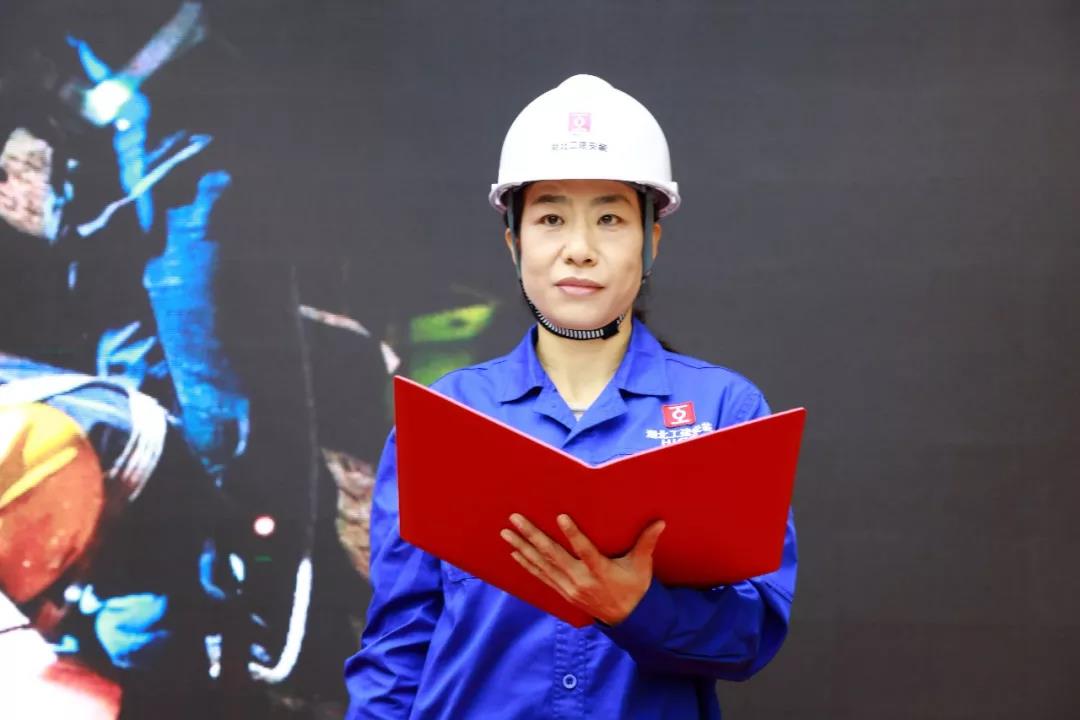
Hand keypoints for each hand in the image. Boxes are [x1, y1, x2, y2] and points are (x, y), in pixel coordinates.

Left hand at [500, 513, 665, 625]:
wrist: (627, 619)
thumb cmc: (635, 587)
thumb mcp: (642, 566)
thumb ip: (646, 543)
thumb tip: (660, 522)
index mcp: (601, 571)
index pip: (585, 551)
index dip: (573, 534)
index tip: (560, 517)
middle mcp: (581, 580)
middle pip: (553, 556)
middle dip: (532, 536)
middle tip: (516, 519)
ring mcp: (569, 588)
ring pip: (542, 565)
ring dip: (523, 547)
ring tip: (506, 533)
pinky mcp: (563, 592)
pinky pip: (541, 576)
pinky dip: (527, 564)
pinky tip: (515, 552)